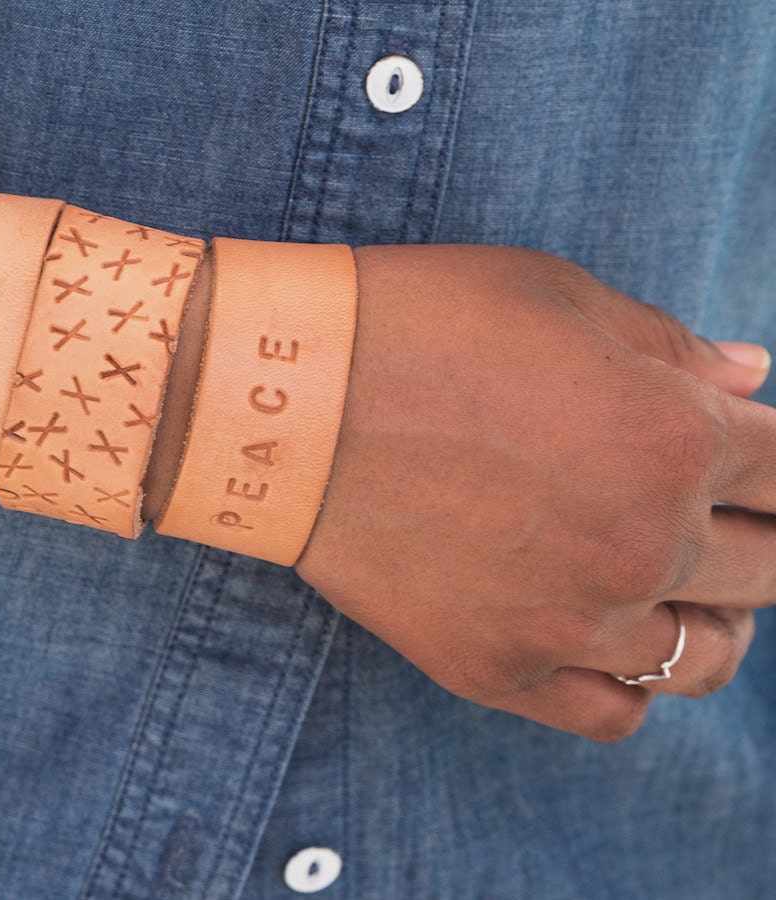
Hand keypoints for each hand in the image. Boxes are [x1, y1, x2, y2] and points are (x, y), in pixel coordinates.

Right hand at [296, 245, 775, 740]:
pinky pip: (615, 713)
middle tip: (712, 506)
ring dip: (712, 616)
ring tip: (673, 583)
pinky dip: (632, 681)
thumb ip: (671, 346)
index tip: (759, 459)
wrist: (282, 402)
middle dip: (758, 532)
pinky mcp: (496, 672)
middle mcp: (641, 544)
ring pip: (707, 657)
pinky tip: (605, 638)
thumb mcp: (553, 296)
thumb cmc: (413, 325)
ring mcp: (570, 624)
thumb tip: (749, 379)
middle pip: (771, 571)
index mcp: (674, 437)